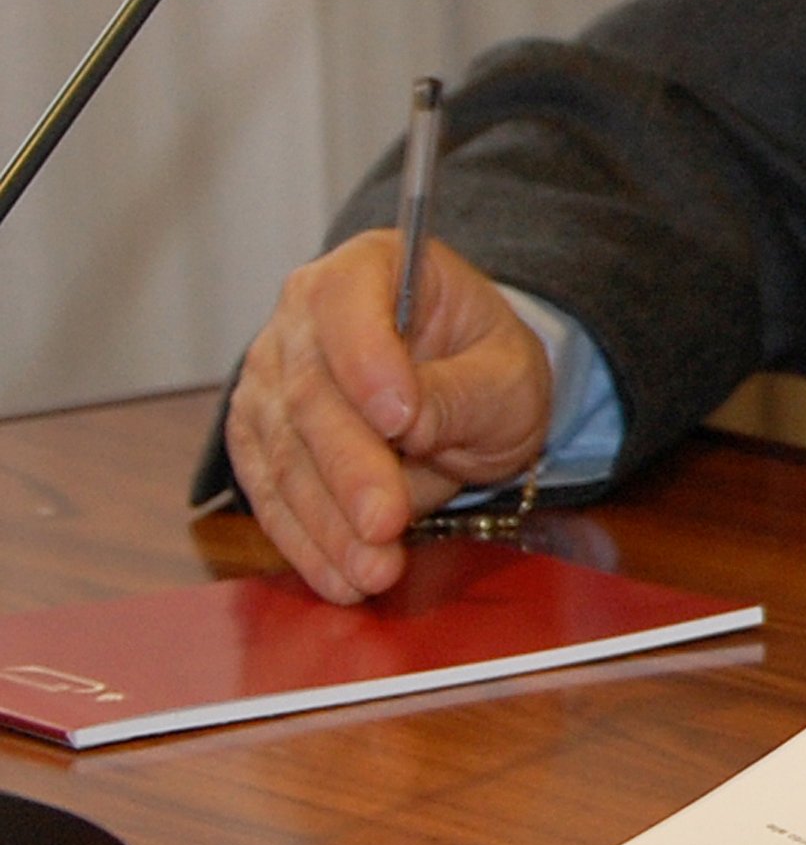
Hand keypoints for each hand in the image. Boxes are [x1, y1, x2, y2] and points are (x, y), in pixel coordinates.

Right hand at [224, 232, 554, 603]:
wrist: (465, 392)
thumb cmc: (488, 366)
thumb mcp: (508, 373)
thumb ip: (461, 391)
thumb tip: (408, 423)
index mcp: (371, 266)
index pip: (347, 302)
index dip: (367, 361)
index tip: (401, 419)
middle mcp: (303, 316)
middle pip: (310, 394)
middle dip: (350, 468)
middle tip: (386, 523)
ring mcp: (270, 378)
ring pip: (285, 454)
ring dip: (327, 521)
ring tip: (374, 570)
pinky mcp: (259, 438)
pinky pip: (272, 494)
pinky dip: (306, 540)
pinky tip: (340, 577)